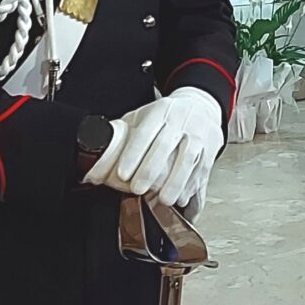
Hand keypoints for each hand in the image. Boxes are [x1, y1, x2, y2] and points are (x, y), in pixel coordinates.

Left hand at [83, 88, 223, 207]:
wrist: (202, 105)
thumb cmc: (167, 116)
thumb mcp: (143, 116)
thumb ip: (122, 135)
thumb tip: (95, 162)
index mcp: (160, 112)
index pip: (144, 131)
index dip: (133, 153)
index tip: (122, 173)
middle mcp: (180, 121)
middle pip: (166, 145)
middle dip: (150, 169)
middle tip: (137, 189)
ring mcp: (197, 135)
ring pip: (188, 159)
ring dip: (176, 181)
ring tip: (163, 199)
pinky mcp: (209, 151)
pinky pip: (202, 169)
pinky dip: (191, 186)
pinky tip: (182, 198)